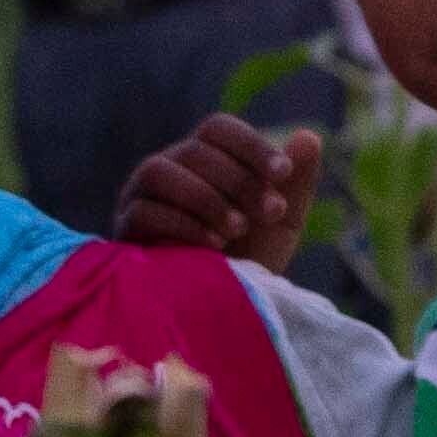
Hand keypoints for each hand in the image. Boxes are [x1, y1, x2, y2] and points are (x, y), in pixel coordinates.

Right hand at [121, 115, 324, 266]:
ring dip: (205, 198)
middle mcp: (171, 167)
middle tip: (270, 213)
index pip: (219, 129)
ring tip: (238, 228)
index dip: (252, 145)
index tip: (283, 174)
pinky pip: (145, 212)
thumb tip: (309, 137)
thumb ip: (297, 181)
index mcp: (207, 157)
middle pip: (195, 150)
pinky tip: (214, 245)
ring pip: (160, 172)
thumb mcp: (283, 221)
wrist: (223, 307)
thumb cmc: (252, 255)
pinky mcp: (127, 228)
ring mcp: (141, 194)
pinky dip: (183, 225)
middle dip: (239, 180)